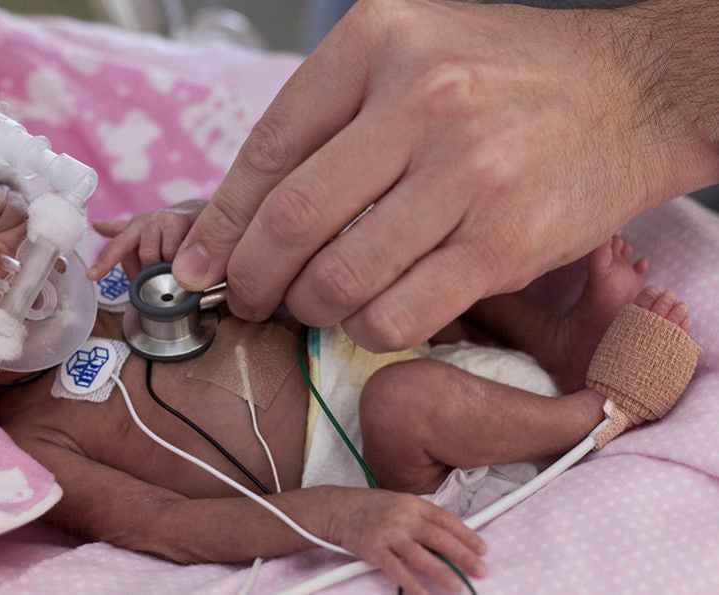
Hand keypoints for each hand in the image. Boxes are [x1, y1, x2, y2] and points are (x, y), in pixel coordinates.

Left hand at [88, 199, 207, 279]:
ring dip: (171, 267)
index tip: (91, 276)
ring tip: (178, 264)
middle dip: (158, 271)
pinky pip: (180, 251)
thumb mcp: (145, 245)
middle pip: (147, 256)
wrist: (198, 215)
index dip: (104, 263)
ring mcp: (164, 220)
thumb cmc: (168, 236)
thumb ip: (129, 257)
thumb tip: (115, 253)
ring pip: (164, 254)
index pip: (116, 247)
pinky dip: (183, 262)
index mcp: (132, 229)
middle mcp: (146, 221)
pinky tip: (188, 258)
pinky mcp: (183, 221)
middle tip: (165, 273)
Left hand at [172, 0, 717, 351]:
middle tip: (245, 295)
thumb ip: (332, 115)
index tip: (204, 258)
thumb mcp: (410, 52)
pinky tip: (370, 315)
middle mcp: (421, 100)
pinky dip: (367, 329)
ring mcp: (467, 174)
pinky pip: (401, 313)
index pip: (269, 148)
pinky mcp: (505, 242)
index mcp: (378, 43)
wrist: (637, 91)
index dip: (223, 218)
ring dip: (308, 308)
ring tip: (310, 305)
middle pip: (293, 220)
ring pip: (340, 279)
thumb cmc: (510, 75)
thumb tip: (248, 208)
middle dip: (251, 276)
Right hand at [324, 488, 485, 594]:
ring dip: (442, 573)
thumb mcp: (398, 502)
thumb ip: (421, 517)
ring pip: (422, 557)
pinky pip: (397, 571)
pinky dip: (412, 585)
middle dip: (463, 556)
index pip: (447, 520)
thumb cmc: (368, 507)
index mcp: (413, 503)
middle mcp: (403, 517)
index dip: (467, 536)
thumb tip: (448, 538)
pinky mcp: (374, 550)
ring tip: (458, 586)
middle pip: (439, 539)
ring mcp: (388, 534)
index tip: (482, 549)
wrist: (336, 508)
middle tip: (480, 570)